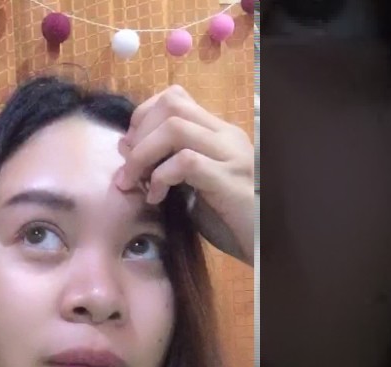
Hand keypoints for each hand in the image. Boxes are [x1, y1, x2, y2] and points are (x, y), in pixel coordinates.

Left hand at [114, 85, 255, 265]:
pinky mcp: (229, 181)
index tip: (129, 148)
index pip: (175, 97)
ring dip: (143, 154)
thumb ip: (164, 166)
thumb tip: (125, 146)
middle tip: (128, 167)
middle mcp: (226, 136)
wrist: (265, 245)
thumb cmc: (230, 221)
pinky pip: (186, 162)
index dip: (143, 116)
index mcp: (218, 134)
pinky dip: (160, 177)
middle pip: (171, 104)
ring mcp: (230, 156)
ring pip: (175, 127)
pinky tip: (156, 198)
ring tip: (133, 182)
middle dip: (139, 132)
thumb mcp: (191, 189)